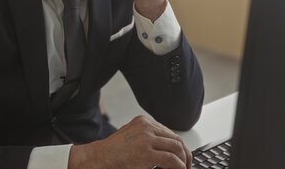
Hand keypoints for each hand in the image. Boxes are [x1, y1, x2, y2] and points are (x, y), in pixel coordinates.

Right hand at [68, 115, 191, 168]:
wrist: (97, 158)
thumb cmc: (111, 152)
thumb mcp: (130, 136)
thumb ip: (146, 137)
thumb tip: (165, 148)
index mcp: (143, 121)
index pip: (169, 132)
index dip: (179, 145)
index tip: (183, 155)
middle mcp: (146, 127)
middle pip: (176, 139)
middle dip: (185, 153)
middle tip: (187, 164)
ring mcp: (146, 139)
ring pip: (177, 148)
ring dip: (184, 161)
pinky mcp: (146, 153)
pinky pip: (171, 160)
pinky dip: (179, 166)